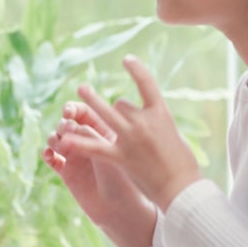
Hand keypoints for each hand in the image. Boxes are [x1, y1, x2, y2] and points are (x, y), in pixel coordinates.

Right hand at [42, 101, 156, 246]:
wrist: (119, 210)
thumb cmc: (121, 179)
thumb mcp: (107, 152)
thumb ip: (89, 135)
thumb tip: (69, 124)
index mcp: (101, 132)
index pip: (84, 113)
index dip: (73, 109)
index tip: (68, 112)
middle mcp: (88, 142)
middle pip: (67, 124)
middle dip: (63, 125)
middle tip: (65, 131)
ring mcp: (76, 156)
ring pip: (56, 139)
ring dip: (53, 138)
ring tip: (59, 147)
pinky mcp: (66, 172)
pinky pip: (51, 158)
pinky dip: (47, 154)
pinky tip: (49, 156)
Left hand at [71, 55, 201, 210]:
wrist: (181, 187)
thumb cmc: (183, 164)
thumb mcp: (172, 134)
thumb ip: (156, 123)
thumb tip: (144, 116)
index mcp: (161, 114)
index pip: (147, 84)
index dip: (136, 70)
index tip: (127, 59)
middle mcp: (144, 122)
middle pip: (120, 103)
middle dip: (109, 104)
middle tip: (84, 89)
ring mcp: (130, 138)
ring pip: (105, 115)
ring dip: (91, 103)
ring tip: (80, 90)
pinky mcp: (120, 156)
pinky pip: (95, 146)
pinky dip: (79, 143)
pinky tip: (64, 139)